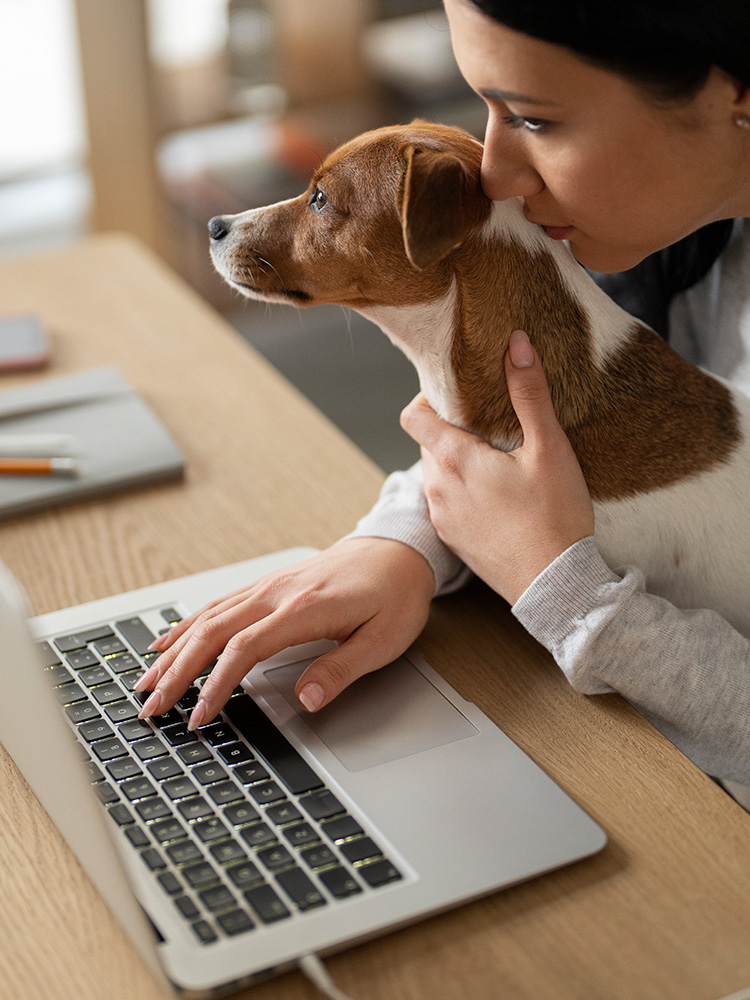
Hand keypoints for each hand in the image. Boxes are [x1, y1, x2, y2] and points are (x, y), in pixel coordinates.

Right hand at [134, 537, 434, 726]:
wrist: (398, 549)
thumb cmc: (395, 594)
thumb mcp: (383, 640)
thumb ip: (341, 670)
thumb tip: (305, 701)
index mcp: (304, 608)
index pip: (244, 649)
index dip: (215, 685)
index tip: (197, 715)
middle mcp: (277, 593)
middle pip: (212, 632)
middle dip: (176, 672)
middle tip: (150, 706)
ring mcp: (269, 586)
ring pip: (208, 617)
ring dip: (175, 650)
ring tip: (147, 681)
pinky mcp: (268, 585)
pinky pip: (218, 605)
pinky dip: (188, 625)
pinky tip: (169, 640)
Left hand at [400, 329, 593, 604]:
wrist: (555, 586)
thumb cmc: (556, 516)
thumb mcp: (549, 448)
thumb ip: (529, 393)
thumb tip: (515, 343)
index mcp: (454, 459)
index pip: (413, 415)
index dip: (431, 399)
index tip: (462, 395)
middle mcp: (437, 487)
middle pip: (427, 442)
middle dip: (452, 429)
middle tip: (491, 426)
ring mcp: (442, 517)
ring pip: (436, 473)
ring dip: (457, 461)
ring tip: (497, 461)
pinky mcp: (452, 540)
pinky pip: (445, 503)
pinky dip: (462, 491)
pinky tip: (498, 496)